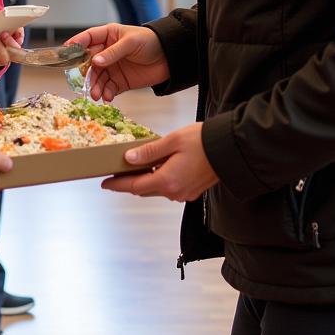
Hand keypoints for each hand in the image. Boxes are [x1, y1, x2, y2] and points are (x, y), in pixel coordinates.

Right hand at [65, 22, 169, 99]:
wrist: (170, 58)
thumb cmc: (151, 42)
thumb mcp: (131, 43)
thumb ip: (112, 52)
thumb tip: (94, 62)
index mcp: (108, 36)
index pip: (88, 38)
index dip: (76, 44)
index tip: (66, 51)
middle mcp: (107, 52)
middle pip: (89, 63)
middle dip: (86, 74)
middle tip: (84, 84)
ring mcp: (113, 67)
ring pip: (97, 78)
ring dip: (95, 87)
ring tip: (96, 95)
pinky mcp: (120, 81)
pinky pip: (109, 88)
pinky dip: (106, 93)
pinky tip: (107, 98)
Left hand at [101, 122, 217, 202]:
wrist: (229, 150)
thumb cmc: (202, 141)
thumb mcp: (171, 141)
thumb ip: (148, 152)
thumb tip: (128, 159)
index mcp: (167, 181)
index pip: (134, 186)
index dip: (117, 185)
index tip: (104, 183)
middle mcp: (175, 192)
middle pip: (144, 190)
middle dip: (128, 183)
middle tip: (114, 175)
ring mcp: (184, 193)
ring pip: (156, 189)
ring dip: (143, 181)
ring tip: (131, 169)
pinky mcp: (191, 190)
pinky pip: (168, 188)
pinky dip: (157, 180)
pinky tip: (153, 169)